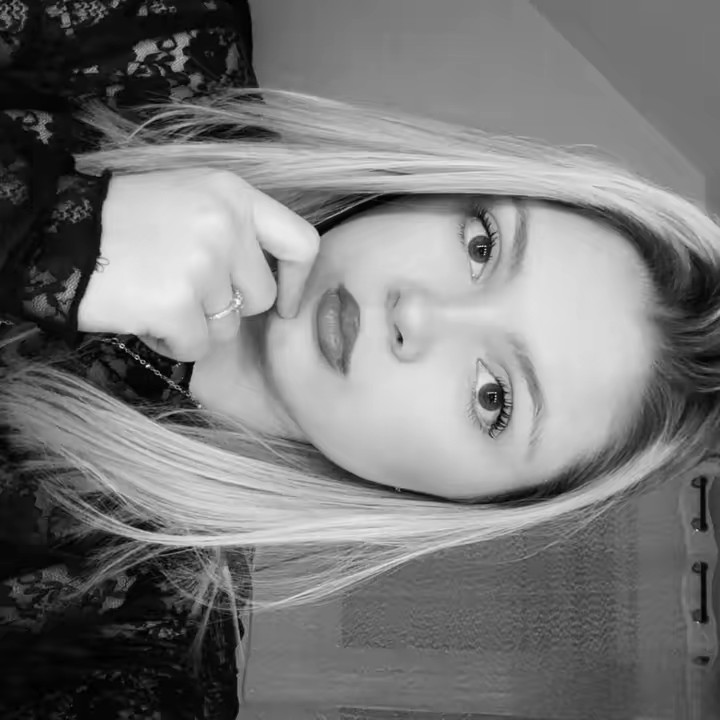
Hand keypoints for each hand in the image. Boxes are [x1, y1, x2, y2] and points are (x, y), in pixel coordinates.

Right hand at [78, 169, 318, 360]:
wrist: (55, 232)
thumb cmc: (126, 221)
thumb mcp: (190, 200)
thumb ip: (236, 230)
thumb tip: (275, 281)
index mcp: (233, 194)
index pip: (302, 242)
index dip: (296, 281)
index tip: (281, 303)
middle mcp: (224, 223)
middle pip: (260, 297)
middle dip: (227, 306)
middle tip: (185, 289)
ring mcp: (201, 263)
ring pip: (228, 327)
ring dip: (196, 325)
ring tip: (157, 295)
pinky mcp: (175, 302)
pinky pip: (196, 348)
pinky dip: (171, 342)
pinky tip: (144, 315)